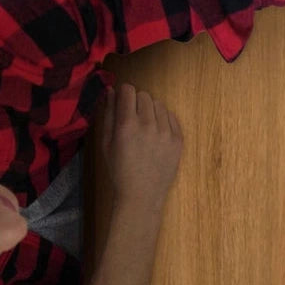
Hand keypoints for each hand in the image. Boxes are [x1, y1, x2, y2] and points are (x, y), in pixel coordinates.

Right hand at [101, 83, 183, 205]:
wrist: (142, 194)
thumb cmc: (119, 169)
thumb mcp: (106, 142)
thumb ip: (108, 114)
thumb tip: (111, 90)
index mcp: (127, 124)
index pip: (128, 90)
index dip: (123, 93)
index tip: (122, 102)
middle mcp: (148, 124)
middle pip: (144, 95)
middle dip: (137, 102)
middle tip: (133, 117)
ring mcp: (166, 132)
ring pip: (159, 104)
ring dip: (151, 110)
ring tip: (145, 126)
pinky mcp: (178, 140)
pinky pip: (172, 117)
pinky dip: (164, 120)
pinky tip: (157, 132)